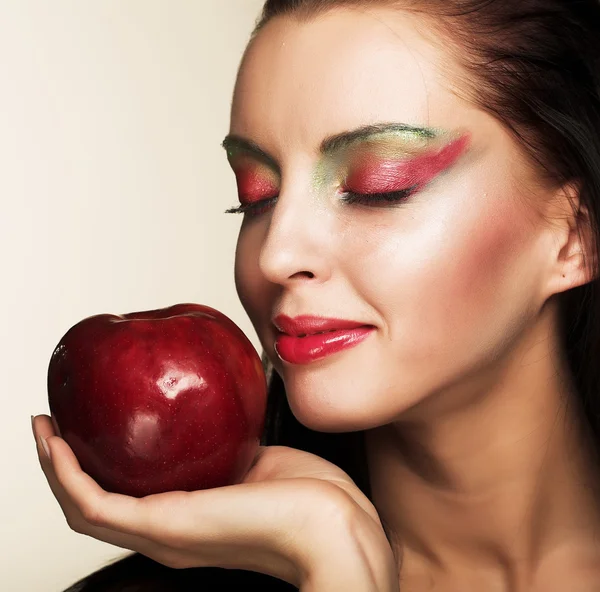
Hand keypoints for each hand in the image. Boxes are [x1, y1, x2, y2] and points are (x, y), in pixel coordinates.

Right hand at [32, 415, 398, 590]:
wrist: (333, 526)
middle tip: (52, 426)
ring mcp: (161, 532)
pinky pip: (94, 505)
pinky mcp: (161, 525)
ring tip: (43, 429)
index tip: (89, 428)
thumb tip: (218, 414)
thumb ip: (231, 444)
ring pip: (83, 508)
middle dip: (67, 467)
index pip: (129, 499)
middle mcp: (166, 531)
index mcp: (190, 516)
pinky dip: (65, 476)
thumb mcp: (260, 458)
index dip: (100, 470)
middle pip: (95, 505)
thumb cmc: (311, 496)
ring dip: (55, 470)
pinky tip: (56, 444)